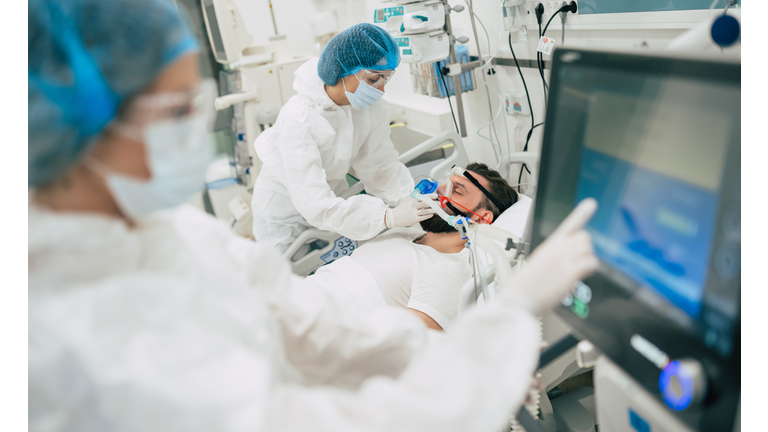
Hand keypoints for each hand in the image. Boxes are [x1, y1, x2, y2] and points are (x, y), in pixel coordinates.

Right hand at [386, 194, 436, 227]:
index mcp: (412, 200)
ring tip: (438, 209)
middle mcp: (413, 206)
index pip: (422, 196)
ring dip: (432, 210)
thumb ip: (413, 196)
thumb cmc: (400, 209)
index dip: (429, 195)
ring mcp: (413, 212)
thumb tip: (421, 193)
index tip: (435, 195)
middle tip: (439, 202)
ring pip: (425, 211)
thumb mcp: (406, 200)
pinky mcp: (414, 219)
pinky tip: (432, 215)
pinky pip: (422, 217)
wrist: (393, 217)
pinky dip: (427, 216)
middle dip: (433, 202)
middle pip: (424, 203)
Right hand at [501, 198, 598, 312]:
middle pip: (585, 238)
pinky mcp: (570, 273)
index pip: (569, 225)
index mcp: (549, 245)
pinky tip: (580, 274)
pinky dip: (589, 269)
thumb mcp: (538, 263)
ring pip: (588, 250)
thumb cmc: (526, 285)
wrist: (519, 299)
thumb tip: (573, 259)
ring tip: (575, 270)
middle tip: (577, 261)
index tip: (591, 203)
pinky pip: (591, 263)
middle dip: (584, 249)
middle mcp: (557, 249)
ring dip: (586, 260)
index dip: (582, 213)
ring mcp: (564, 259)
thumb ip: (556, 257)